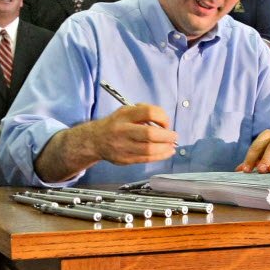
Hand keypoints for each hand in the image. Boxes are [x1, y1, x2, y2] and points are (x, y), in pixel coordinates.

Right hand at [33, 104, 177, 182]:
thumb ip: (143, 112)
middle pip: (150, 134)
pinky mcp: (124, 159)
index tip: (165, 123)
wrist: (95, 140)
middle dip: (167, 136)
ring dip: (165, 148)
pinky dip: (159, 156)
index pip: (148, 112)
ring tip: (171, 146)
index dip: (162, 117)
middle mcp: (123, 130)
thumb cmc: (115, 124)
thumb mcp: (126, 111)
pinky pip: (146, 159)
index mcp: (124, 115)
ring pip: (149, 149)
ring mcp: (123, 146)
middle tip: (174, 136)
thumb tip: (164, 122)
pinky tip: (166, 152)